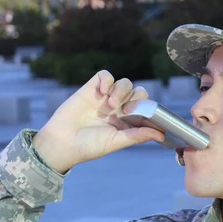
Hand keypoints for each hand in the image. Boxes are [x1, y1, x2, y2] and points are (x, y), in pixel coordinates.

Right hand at [32, 70, 164, 173]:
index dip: (150, 110)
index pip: (147, 109)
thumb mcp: (116, 142)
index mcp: (128, 122)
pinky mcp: (92, 89)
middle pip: (139, 93)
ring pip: (125, 83)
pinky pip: (106, 75)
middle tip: (126, 111)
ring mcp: (106, 98)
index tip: (150, 117)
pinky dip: (108, 80)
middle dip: (137, 99)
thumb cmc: (88, 146)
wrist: (61, 142)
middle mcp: (119, 109)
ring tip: (110, 105)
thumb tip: (161, 135)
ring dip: (121, 91)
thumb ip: (137, 136)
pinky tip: (102, 92)